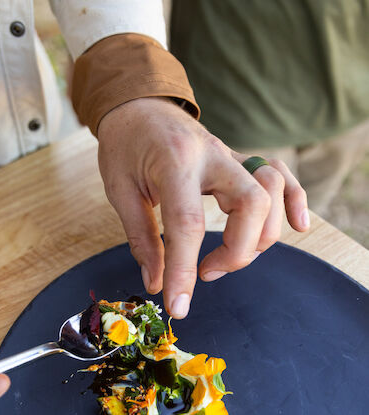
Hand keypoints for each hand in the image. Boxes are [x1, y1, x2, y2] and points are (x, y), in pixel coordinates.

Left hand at [97, 97, 308, 317]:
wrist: (138, 103)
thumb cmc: (124, 146)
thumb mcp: (120, 191)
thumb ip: (141, 239)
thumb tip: (156, 285)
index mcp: (175, 164)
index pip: (188, 224)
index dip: (184, 272)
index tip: (178, 307)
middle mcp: (212, 156)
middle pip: (251, 205)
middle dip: (237, 252)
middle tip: (206, 273)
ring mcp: (232, 156)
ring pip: (272, 193)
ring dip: (259, 236)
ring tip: (224, 259)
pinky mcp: (240, 160)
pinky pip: (282, 176)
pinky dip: (295, 201)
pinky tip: (298, 226)